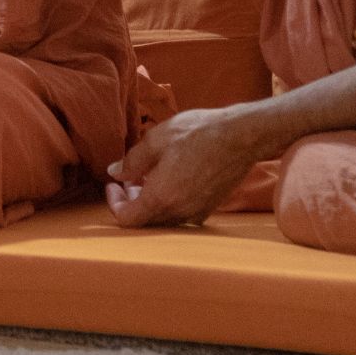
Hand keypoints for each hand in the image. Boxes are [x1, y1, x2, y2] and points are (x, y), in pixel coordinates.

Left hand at [104, 105, 274, 227]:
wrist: (242, 136)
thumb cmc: (198, 133)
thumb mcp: (156, 139)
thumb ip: (132, 161)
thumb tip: (114, 173)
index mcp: (162, 197)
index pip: (127, 219)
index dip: (114, 203)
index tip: (113, 184)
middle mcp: (179, 212)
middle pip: (144, 221)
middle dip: (130, 202)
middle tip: (127, 179)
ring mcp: (196, 212)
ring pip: (163, 219)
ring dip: (149, 202)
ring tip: (146, 177)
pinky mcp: (209, 208)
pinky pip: (181, 214)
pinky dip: (168, 203)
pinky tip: (169, 180)